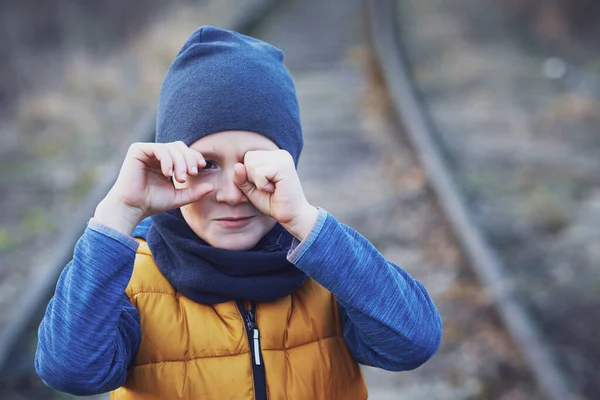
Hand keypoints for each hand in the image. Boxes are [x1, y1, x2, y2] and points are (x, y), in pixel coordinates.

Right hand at [94, 141, 213, 233]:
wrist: (132, 208)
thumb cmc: (152, 203)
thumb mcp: (179, 197)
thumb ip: (194, 192)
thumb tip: (212, 186)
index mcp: (165, 162)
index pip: (183, 151)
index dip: (194, 157)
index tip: (201, 168)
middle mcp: (155, 154)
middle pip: (179, 146)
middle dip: (189, 159)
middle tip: (192, 174)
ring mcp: (146, 150)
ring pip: (171, 147)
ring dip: (180, 162)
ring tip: (179, 178)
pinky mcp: (138, 150)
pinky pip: (159, 149)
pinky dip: (167, 160)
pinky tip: (168, 174)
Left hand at [233, 150, 317, 239]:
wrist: (291, 215)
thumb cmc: (272, 203)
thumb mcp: (251, 190)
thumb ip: (241, 178)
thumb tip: (237, 165)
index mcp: (273, 156)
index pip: (248, 157)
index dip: (249, 175)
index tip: (265, 185)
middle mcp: (279, 153)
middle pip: (249, 158)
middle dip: (252, 178)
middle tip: (269, 188)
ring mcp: (283, 158)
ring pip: (253, 165)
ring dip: (258, 182)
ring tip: (272, 188)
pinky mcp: (284, 166)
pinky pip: (259, 173)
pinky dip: (262, 185)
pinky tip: (275, 189)